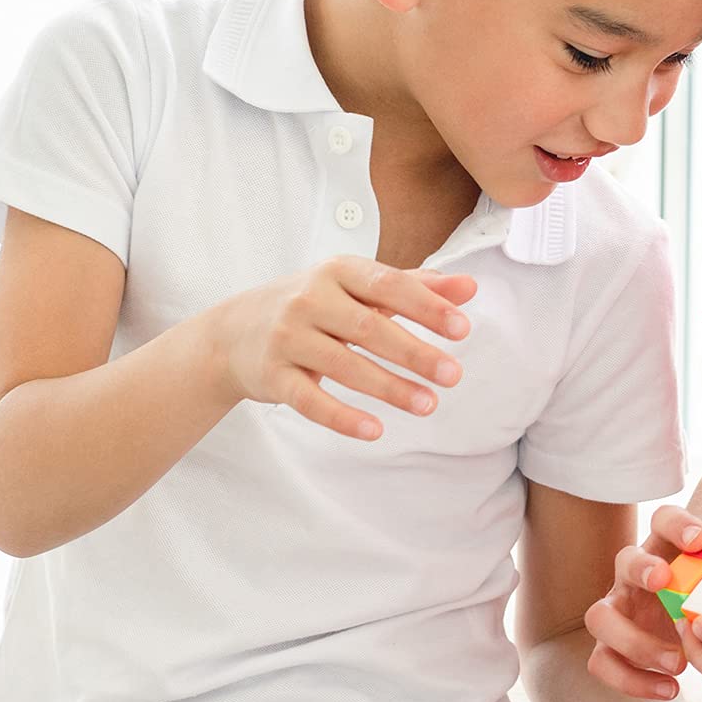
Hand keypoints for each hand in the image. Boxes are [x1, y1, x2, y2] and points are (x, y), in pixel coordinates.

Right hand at [206, 257, 476, 439]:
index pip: (389, 285)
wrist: (232, 332)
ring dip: (390, 388)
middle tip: (453, 375)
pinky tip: (375, 430)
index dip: (427, 306)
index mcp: (338, 272)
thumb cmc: (312, 305)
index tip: (462, 328)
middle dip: (415, 354)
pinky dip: (342, 416)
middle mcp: (310, 299)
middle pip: (370, 328)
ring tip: (428, 404)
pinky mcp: (272, 375)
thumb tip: (469, 287)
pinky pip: (310, 400)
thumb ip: (416, 285)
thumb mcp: (359, 287)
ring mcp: (288, 338)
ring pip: (345, 366)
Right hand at [585, 501, 701, 698]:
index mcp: (669, 546)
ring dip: (634, 639)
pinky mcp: (614, 645)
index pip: (663, 519)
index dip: (678, 525)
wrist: (697, 613)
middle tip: (666, 582)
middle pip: (624, 559)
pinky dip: (630, 678)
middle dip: (641, 569)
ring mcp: (622, 609)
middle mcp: (639, 573)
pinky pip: (602, 662)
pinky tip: (672, 688)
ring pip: (600, 617)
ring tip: (678, 661)